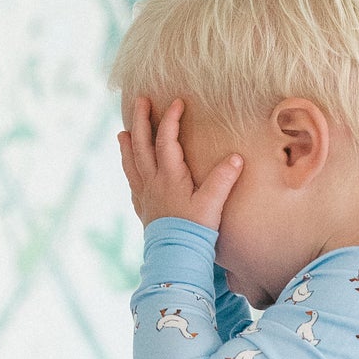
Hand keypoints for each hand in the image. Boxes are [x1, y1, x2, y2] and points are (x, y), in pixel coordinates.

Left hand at [116, 95, 243, 233]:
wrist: (175, 257)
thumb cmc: (195, 231)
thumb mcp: (212, 204)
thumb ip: (223, 179)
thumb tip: (236, 157)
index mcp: (169, 176)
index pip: (166, 140)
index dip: (171, 119)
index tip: (176, 102)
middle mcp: (152, 182)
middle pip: (141, 145)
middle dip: (141, 121)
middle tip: (140, 101)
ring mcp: (145, 196)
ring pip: (132, 164)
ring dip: (128, 145)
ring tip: (123, 132)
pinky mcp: (143, 210)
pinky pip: (133, 184)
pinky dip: (130, 171)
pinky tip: (131, 170)